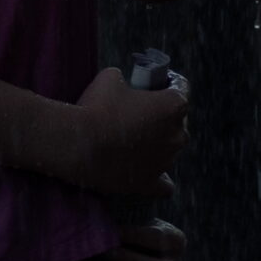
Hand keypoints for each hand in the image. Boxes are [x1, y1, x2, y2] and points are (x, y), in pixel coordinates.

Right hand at [68, 66, 191, 197]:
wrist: (78, 144)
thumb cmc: (96, 107)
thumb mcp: (111, 77)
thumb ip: (126, 80)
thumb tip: (124, 86)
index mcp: (174, 105)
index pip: (182, 87)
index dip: (168, 81)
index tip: (153, 83)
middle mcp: (177, 135)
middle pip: (177, 121)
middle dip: (162, 116)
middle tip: (138, 112)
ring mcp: (166, 162)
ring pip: (169, 150)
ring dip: (156, 144)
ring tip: (131, 139)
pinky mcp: (150, 183)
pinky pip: (164, 184)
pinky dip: (158, 176)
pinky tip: (146, 169)